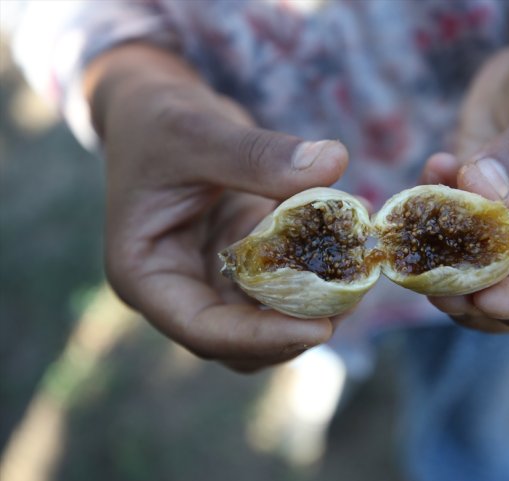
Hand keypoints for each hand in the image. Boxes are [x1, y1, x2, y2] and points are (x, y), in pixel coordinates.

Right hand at [86, 44, 348, 371]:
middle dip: (298, 324)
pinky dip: (318, 264)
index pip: (203, 330)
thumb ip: (258, 154)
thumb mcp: (196, 132)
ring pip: (270, 315)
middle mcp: (182, 287)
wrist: (157, 107)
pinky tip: (348, 237)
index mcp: (146, 275)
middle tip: (352, 294)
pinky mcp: (246, 258)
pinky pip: (286, 277)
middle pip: (243, 340)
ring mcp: (216, 276)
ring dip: (316, 300)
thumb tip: (333, 162)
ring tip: (358, 268)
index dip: (262, 337)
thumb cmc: (157, 120)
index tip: (322, 327)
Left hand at [420, 6, 508, 331]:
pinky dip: (429, 208)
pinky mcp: (475, 205)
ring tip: (415, 232)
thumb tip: (479, 195)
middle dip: (468, 297)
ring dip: (437, 261)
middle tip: (429, 280)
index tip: (485, 297)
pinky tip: (433, 165)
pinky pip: (445, 224)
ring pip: (470, 272)